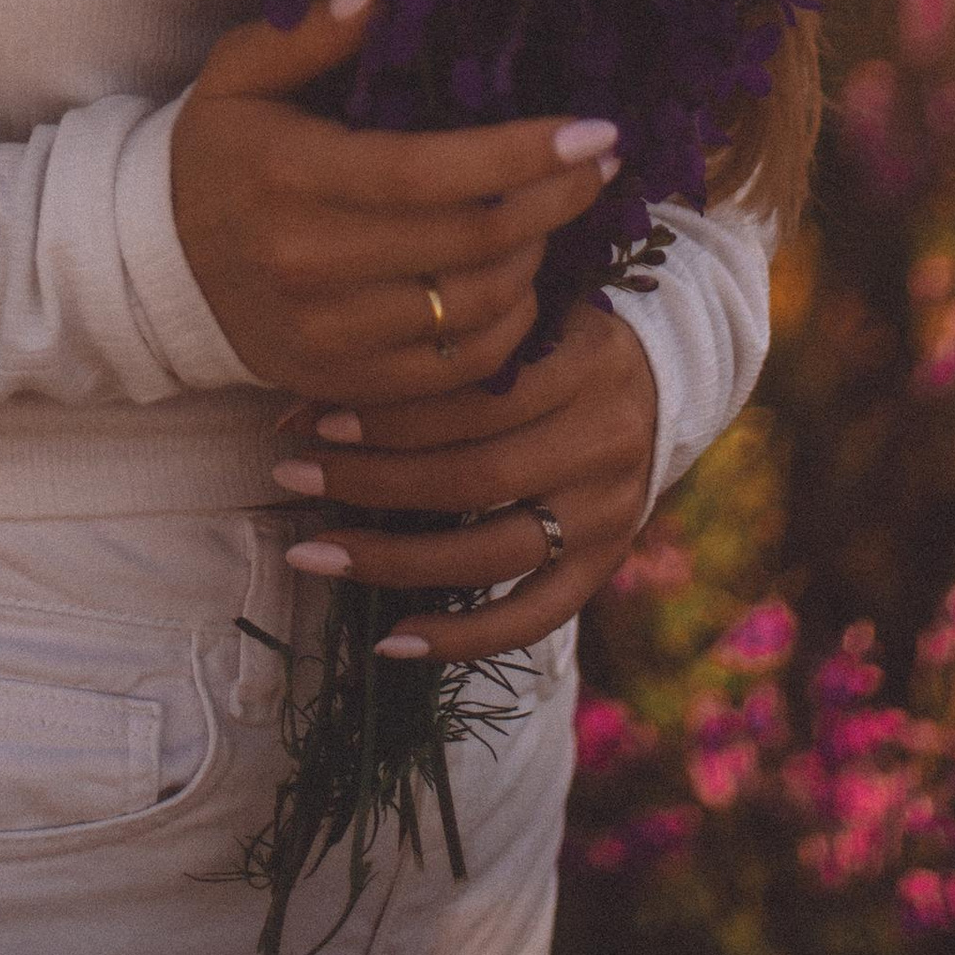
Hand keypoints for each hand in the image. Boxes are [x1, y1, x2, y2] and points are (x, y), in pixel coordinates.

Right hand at [168, 0, 618, 407]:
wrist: (154, 267)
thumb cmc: (214, 153)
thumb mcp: (239, 73)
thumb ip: (311, 32)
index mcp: (290, 176)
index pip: (427, 173)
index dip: (520, 154)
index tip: (594, 129)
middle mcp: (309, 263)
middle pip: (467, 245)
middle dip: (552, 201)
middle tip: (598, 164)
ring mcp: (328, 334)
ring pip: (474, 311)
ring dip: (535, 261)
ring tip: (556, 213)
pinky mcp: (343, 382)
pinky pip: (456, 371)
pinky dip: (508, 327)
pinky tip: (519, 279)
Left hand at [274, 297, 660, 658]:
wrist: (664, 379)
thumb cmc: (555, 333)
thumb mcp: (518, 313)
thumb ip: (440, 345)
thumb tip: (304, 395)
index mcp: (585, 361)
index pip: (475, 396)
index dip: (390, 412)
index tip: (311, 419)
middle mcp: (604, 441)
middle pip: (475, 475)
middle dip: (372, 481)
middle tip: (291, 477)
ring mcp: (608, 513)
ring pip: (492, 551)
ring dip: (394, 559)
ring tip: (313, 553)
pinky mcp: (604, 566)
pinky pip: (533, 617)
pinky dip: (463, 638)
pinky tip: (391, 641)